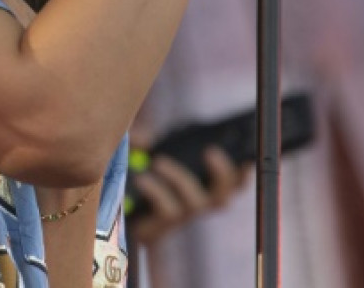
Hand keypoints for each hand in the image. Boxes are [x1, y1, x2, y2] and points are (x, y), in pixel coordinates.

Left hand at [127, 143, 251, 244]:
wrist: (118, 209)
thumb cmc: (139, 172)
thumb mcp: (143, 148)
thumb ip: (143, 138)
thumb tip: (145, 140)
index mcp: (203, 181)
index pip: (235, 180)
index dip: (244, 170)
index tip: (245, 153)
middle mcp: (198, 201)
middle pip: (224, 197)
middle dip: (223, 174)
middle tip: (210, 151)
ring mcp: (182, 215)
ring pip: (196, 203)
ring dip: (179, 178)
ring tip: (158, 161)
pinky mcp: (163, 226)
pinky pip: (168, 211)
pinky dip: (157, 191)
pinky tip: (142, 179)